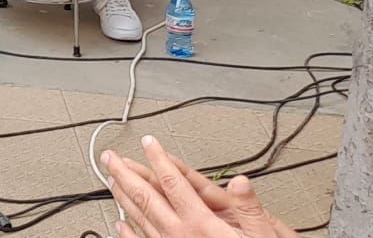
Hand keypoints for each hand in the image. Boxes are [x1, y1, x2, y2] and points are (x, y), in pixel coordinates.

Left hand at [102, 138, 297, 237]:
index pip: (174, 184)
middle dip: (125, 174)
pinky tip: (117, 224)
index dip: (159, 160)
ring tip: (110, 180)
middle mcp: (181, 235)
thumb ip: (250, 210)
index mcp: (202, 225)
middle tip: (110, 157)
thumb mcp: (262, 236)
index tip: (148, 143)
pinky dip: (127, 232)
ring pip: (138, 218)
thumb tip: (241, 183)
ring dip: (123, 197)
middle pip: (146, 198)